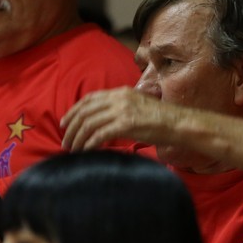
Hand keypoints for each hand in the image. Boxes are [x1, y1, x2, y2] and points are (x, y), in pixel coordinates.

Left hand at [61, 87, 177, 150]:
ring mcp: (122, 111)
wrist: (177, 123)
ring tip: (73, 149)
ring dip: (78, 138)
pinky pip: (99, 135)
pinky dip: (89, 144)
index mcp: (120, 92)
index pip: (90, 99)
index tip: (65, 122)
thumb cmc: (160, 119)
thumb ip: (120, 107)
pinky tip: (86, 151)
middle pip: (85, 112)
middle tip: (65, 140)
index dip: (74, 110)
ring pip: (89, 124)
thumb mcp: (137, 105)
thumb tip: (103, 119)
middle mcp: (119, 98)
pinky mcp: (125, 125)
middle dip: (71, 127)